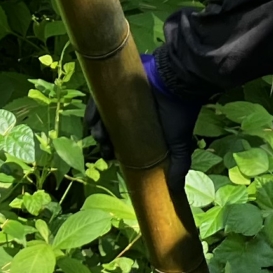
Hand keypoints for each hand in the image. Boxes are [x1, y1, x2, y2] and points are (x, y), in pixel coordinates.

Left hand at [84, 56, 204, 206]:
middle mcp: (127, 110)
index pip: (119, 139)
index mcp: (139, 125)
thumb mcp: (180, 144)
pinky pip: (97, 98)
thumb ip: (179, 165)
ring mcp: (119, 96)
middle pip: (107, 128)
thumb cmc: (179, 113)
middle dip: (103, 142)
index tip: (112, 158)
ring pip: (100, 116)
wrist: (178, 83)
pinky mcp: (114, 83)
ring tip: (102, 138)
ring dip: (96, 129)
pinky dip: (93, 111)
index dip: (112, 150)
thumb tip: (177, 190)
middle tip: (107, 150)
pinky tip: (95, 122)